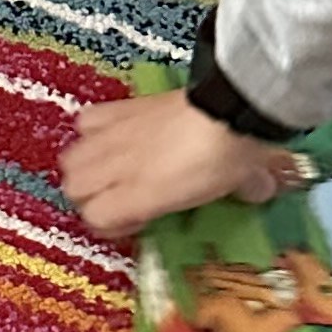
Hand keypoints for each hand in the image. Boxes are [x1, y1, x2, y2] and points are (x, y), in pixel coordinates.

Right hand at [59, 86, 299, 239]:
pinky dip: (93, 132)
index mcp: (142, 196)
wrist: (225, 106)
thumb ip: (245, 190)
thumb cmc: (229, 153)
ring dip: (87, 168)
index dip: (115, 226)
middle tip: (120, 198)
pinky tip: (112, 137)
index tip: (139, 221)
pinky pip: (86, 122)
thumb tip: (260, 189)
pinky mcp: (120, 108)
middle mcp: (119, 168)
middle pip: (74, 187)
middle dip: (93, 198)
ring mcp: (116, 136)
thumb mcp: (241, 181)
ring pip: (72, 158)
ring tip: (110, 171)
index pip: (96, 218)